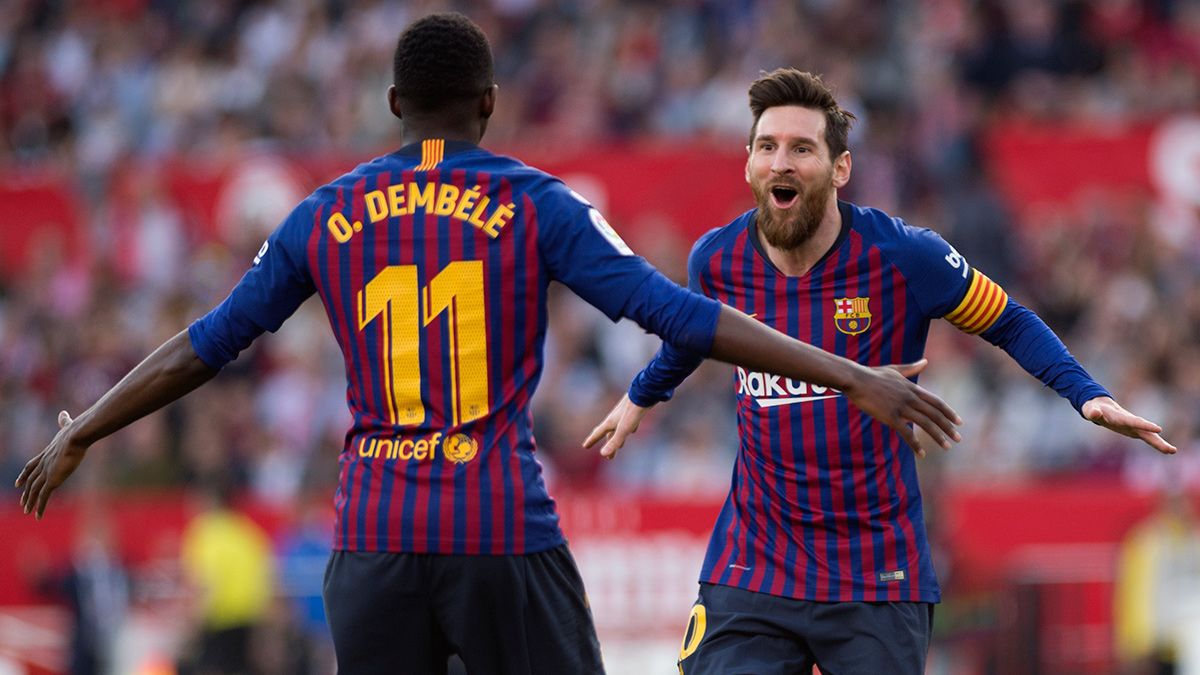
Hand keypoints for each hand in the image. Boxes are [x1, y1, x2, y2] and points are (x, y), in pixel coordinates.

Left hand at [16, 411, 88, 518]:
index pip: (31, 465)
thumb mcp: (68, 426)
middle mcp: (43, 464)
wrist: (76, 436)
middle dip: (26, 491)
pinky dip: (39, 507)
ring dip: (30, 502)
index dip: (25, 474)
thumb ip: (64, 422)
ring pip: (34, 491)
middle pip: (31, 480)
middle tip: (22, 501)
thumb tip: (63, 414)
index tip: (18, 482)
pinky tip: (37, 516)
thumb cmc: (75, 431)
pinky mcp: (52, 480)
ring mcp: (47, 472)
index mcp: (47, 453)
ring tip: (27, 512)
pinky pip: (43, 497)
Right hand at [583, 394, 650, 459]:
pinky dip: (629, 428)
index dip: (592, 440)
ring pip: (619, 428)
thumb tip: (603, 454)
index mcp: (611, 422)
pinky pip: (629, 422)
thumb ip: (614, 441)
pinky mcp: (635, 411)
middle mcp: (616, 417)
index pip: (598, 433)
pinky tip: (634, 429)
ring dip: (618, 437)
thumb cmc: (633, 411)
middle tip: (609, 458)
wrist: (645, 392)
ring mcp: (625, 414)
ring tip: (621, 446)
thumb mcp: (624, 429)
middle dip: (609, 445)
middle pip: (610, 434)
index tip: (585, 446)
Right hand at [843, 359, 961, 457]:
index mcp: (913, 388)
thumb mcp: (895, 370)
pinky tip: (921, 454)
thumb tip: (925, 361)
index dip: (949, 413)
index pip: (937, 402)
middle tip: (958, 439)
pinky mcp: (890, 417)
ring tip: (947, 447)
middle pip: (935, 415)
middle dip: (948, 428)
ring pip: (925, 424)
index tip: (959, 422)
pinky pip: (907, 433)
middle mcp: (911, 398)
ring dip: (938, 436)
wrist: (856, 379)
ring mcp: (901, 407)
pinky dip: (915, 444)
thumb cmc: (872, 374)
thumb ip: (911, 368)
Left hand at [1082, 396, 1176, 453]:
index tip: (1158, 429)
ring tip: (1173, 451)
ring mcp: (1134, 427)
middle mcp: (1130, 421)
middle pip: (1145, 431)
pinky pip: (1147, 438)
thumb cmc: (1093, 409)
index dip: (1145, 425)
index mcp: (1120, 417)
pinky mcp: (1135, 431)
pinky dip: (1157, 444)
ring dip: (1160, 443)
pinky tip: (1168, 450)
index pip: (1133, 421)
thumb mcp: (1089, 410)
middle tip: (1170, 449)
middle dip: (1157, 439)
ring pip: (1149, 435)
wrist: (1100, 406)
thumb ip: (1091, 412)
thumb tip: (1094, 414)